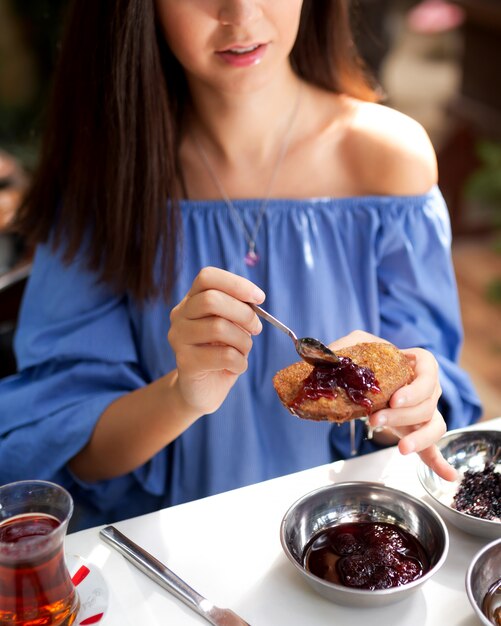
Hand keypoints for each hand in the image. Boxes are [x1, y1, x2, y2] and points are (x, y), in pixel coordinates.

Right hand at [168, 267, 263, 415]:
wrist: (203, 389)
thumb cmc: (220, 352)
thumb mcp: (231, 326)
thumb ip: (238, 310)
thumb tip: (254, 301)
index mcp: (191, 300)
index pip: (207, 277)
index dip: (236, 284)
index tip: (259, 298)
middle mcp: (179, 315)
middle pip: (211, 300)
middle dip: (243, 313)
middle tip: (256, 328)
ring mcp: (178, 339)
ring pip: (218, 328)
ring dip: (243, 341)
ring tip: (244, 350)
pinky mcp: (185, 363)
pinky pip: (224, 355)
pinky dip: (240, 362)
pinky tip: (237, 366)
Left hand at [329, 330, 456, 481]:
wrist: (360, 377)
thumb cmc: (364, 358)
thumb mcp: (356, 344)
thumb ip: (349, 346)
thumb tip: (335, 358)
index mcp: (416, 364)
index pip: (429, 370)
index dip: (416, 388)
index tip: (394, 399)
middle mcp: (426, 388)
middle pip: (428, 403)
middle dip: (402, 415)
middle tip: (374, 420)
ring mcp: (423, 411)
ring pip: (434, 425)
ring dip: (420, 438)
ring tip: (402, 448)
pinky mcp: (415, 431)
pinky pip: (432, 448)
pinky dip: (439, 462)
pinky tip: (448, 476)